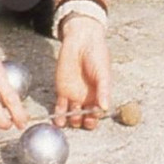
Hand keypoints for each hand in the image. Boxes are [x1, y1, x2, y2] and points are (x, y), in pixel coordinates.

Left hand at [53, 15, 110, 129]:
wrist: (81, 41)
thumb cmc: (97, 55)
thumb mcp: (103, 72)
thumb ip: (104, 90)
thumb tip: (105, 108)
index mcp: (99, 94)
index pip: (97, 113)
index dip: (95, 118)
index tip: (92, 119)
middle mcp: (87, 97)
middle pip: (84, 117)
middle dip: (83, 122)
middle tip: (81, 120)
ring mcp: (74, 95)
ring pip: (72, 114)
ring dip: (71, 120)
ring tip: (70, 120)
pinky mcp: (62, 90)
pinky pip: (60, 107)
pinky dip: (58, 115)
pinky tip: (58, 121)